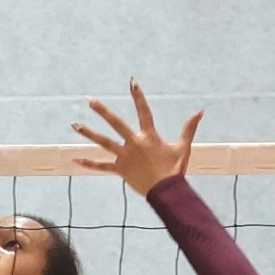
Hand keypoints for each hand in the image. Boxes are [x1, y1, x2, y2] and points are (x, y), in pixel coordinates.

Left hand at [74, 80, 202, 197]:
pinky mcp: (120, 170)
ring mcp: (125, 156)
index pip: (144, 111)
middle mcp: (134, 143)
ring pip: (104, 142)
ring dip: (89, 133)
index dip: (138, 96)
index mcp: (149, 136)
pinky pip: (101, 166)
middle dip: (102, 110)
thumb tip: (201, 111)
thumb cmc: (175, 169)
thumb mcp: (183, 147)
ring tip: (75, 124)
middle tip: (89, 100)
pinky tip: (74, 159)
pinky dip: (88, 163)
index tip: (132, 82)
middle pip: (116, 123)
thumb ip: (189, 128)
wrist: (166, 192)